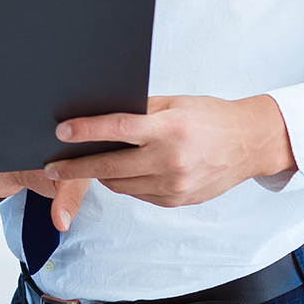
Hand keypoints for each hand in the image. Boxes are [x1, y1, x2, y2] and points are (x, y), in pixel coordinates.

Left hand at [44, 94, 295, 206]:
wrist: (250, 144)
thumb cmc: (211, 117)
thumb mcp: (175, 103)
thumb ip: (140, 110)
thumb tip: (101, 113)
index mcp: (169, 129)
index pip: (117, 129)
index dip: (85, 131)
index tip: (61, 133)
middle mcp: (170, 160)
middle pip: (109, 166)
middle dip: (75, 167)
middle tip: (53, 166)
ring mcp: (174, 184)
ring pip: (120, 184)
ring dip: (101, 174)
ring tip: (87, 164)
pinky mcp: (177, 200)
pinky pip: (138, 194)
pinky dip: (126, 183)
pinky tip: (123, 171)